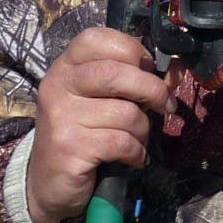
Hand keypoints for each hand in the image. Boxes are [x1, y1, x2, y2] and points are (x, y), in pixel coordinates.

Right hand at [25, 28, 176, 222]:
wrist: (49, 184)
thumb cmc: (82, 135)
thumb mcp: (99, 101)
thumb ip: (129, 82)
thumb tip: (174, 73)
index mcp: (65, 67)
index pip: (97, 39)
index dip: (132, 50)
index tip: (148, 69)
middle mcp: (58, 86)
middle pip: (116, 74)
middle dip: (152, 90)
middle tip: (163, 106)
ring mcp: (61, 117)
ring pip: (126, 113)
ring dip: (143, 130)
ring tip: (136, 140)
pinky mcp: (69, 147)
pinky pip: (122, 142)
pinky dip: (137, 153)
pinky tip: (132, 158)